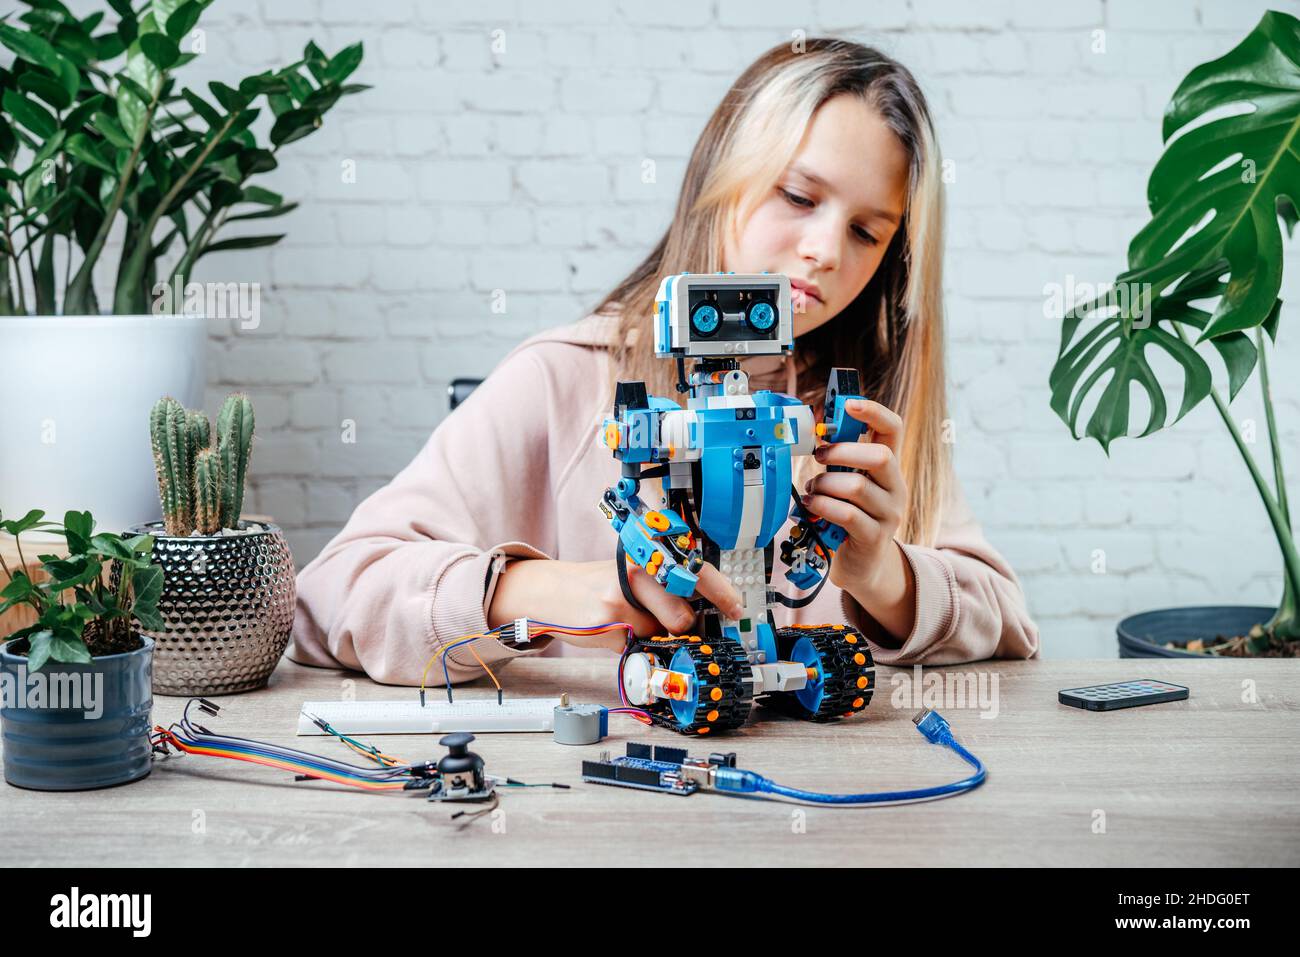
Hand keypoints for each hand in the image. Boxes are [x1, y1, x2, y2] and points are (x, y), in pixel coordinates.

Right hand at [487, 557, 745, 651]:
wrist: (551, 592)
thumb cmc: (599, 584)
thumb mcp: (633, 574)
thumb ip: (665, 588)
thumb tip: (704, 617)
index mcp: (649, 554)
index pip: (697, 571)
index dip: (721, 593)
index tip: (734, 609)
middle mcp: (639, 570)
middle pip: (684, 615)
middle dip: (681, 627)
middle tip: (668, 621)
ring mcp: (622, 598)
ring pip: (663, 633)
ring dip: (655, 636)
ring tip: (632, 621)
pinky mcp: (609, 624)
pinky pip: (639, 646)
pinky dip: (632, 644)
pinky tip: (613, 629)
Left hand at [802, 398, 916, 640]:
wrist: (862, 565)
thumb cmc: (849, 518)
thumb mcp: (847, 485)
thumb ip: (840, 462)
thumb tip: (817, 433)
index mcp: (888, 468)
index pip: (893, 429)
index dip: (874, 412)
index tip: (849, 404)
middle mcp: (895, 488)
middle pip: (880, 456)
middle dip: (843, 452)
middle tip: (819, 457)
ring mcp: (889, 514)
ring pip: (857, 487)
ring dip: (825, 485)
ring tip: (814, 492)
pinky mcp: (874, 537)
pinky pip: (846, 514)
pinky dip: (823, 507)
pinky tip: (812, 507)